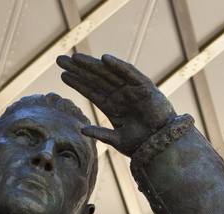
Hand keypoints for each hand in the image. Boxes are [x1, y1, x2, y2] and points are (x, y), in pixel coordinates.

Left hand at [56, 53, 176, 155]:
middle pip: (95, 79)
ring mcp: (131, 90)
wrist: (163, 146)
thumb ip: (100, 134)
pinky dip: (118, 65)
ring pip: (108, 74)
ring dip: (92, 65)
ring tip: (75, 57)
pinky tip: (104, 59)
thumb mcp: (117, 140)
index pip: (91, 91)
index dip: (77, 83)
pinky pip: (130, 73)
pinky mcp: (144, 87)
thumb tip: (81, 130)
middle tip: (60, 60)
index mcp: (112, 107)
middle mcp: (120, 95)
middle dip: (78, 69)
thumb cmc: (142, 144)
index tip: (62, 75)